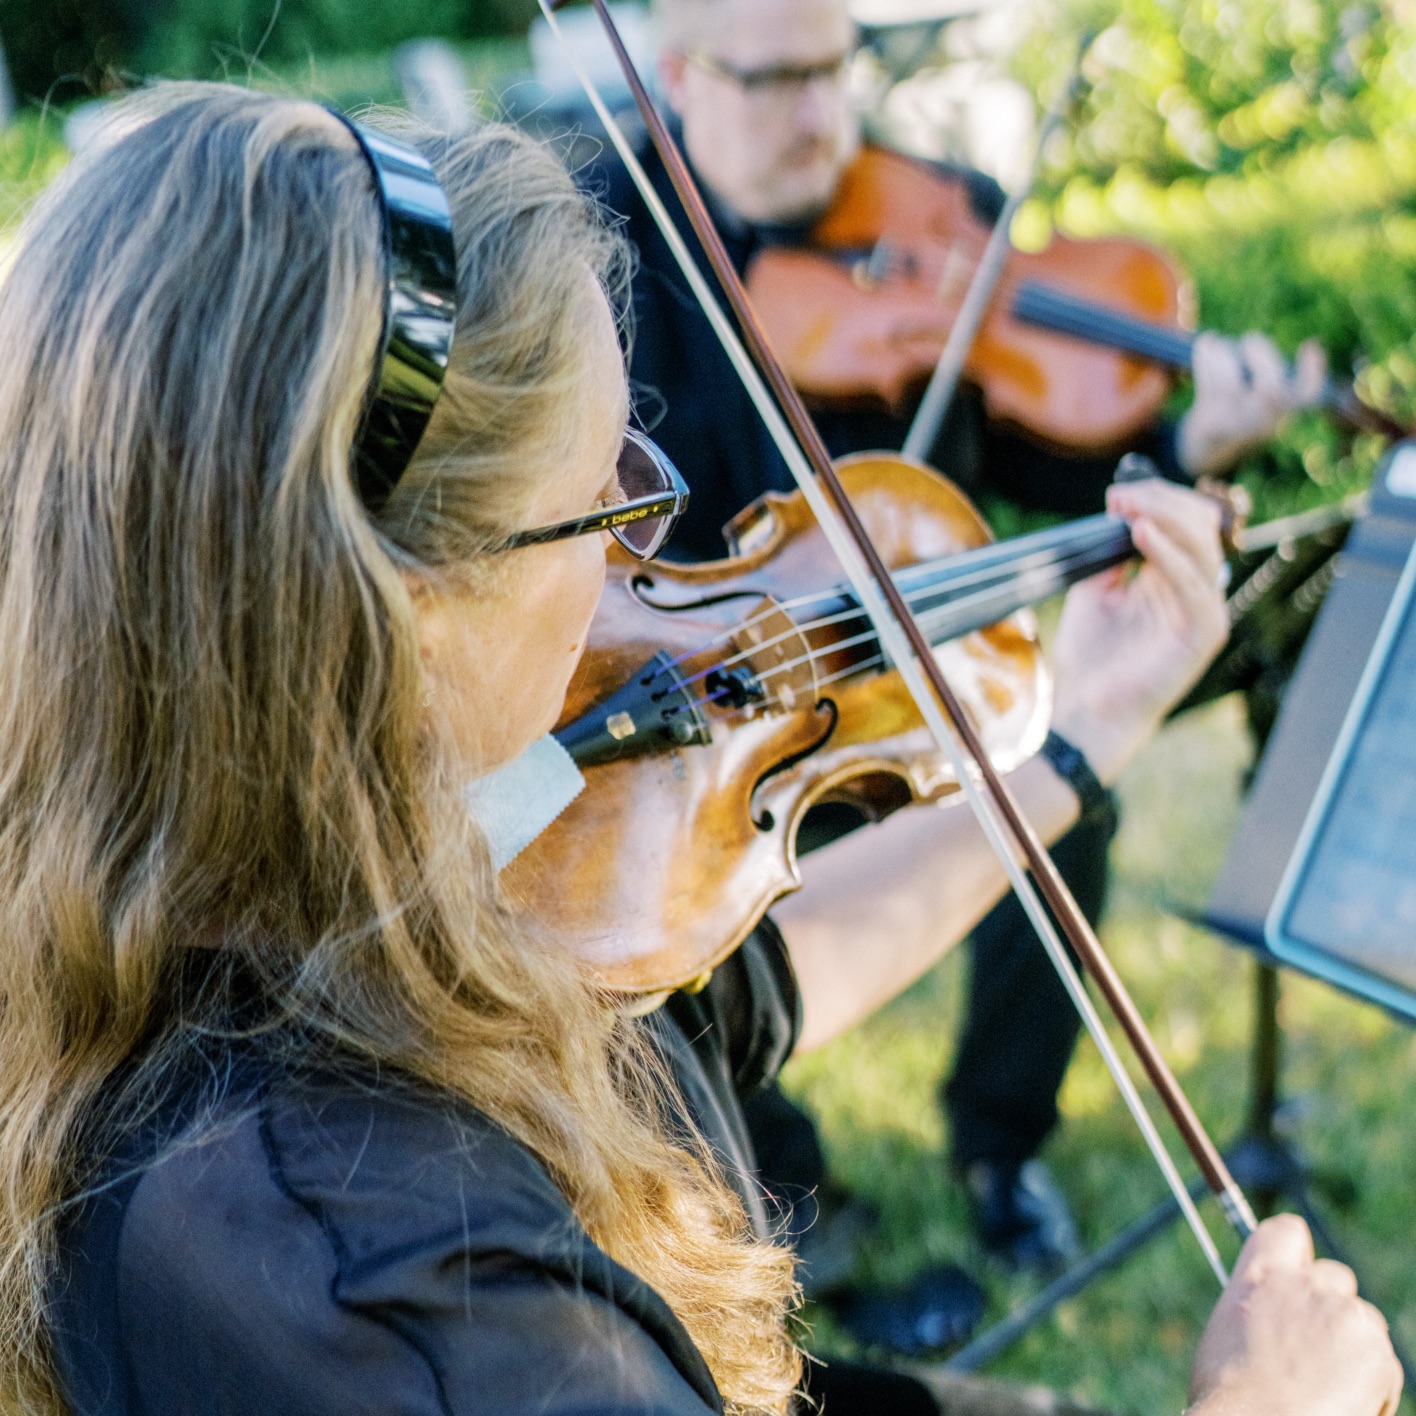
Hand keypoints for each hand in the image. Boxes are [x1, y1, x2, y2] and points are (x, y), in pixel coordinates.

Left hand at [1049, 478, 1227, 783]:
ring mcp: (1203, 613)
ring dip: (1164, 519)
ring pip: (1202, 547)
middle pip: (1200, 527)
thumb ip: (1110, 557)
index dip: (1155, 501)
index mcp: (1173, 580)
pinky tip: (1140, 535)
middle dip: (1160, 503)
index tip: (1114, 495)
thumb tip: (1119, 517)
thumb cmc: (1089, 659)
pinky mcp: (1203, 635)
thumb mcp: (1094, 593)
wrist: (1084, 710)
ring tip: (1127, 510)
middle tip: (1119, 498)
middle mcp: (1195, 592)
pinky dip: (1170, 554)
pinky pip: (1195, 584)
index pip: (1184, 523)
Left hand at [1177, 331, 1326, 477]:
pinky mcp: (1208, 422)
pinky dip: (1205, 358)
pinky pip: (1206, 386)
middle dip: (1261, 356)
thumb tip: (1301, 346)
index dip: (1312, 371)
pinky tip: (1206, 343)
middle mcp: (1262, 421)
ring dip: (1223, 355)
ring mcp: (1234, 423)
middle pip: (1270, 390)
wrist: (1208, 450)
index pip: (1306, 395)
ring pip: (1229, 385)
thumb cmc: (1242, 412)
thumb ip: (1275, 378)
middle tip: (1250, 338)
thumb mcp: (1264, 401)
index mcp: (1283, 413)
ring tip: (1218, 342)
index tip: (1309, 345)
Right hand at [1189, 1215, 1401, 1415]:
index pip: (1288, 1233)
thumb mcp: (1229, 1334)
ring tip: (1325, 1393)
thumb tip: (1273, 1312)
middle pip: (1336, 1277)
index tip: (1297, 1278)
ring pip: (1364, 1325)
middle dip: (1332, 1307)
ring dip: (1354, 1350)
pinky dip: (1373, 1388)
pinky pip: (1385, 1367)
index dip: (1297, 1255)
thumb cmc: (1232, 1400)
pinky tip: (1341, 1408)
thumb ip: (1258, 1307)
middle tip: (1315, 1352)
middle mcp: (1306, 1285)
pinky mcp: (1379, 1356)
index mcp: (1260, 1276)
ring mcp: (1346, 1317)